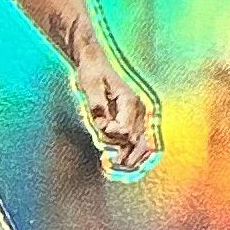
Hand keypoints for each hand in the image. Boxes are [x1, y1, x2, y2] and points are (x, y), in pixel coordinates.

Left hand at [73, 52, 156, 172]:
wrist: (95, 62)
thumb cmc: (92, 73)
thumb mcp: (90, 86)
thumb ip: (97, 106)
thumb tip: (104, 126)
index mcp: (129, 101)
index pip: (125, 129)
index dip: (113, 135)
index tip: (103, 130)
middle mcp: (138, 108)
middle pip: (136, 139)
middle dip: (126, 153)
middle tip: (115, 164)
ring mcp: (138, 114)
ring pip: (140, 141)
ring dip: (131, 155)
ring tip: (121, 166)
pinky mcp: (134, 118)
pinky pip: (138, 138)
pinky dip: (132, 150)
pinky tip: (126, 160)